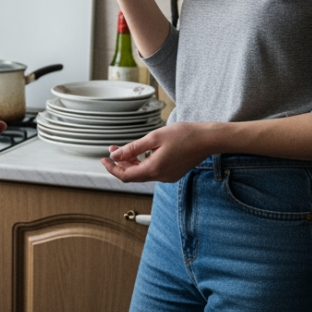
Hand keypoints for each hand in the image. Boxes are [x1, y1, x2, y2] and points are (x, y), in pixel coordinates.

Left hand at [101, 121, 225, 182]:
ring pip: (143, 173)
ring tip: (124, 149)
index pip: (125, 175)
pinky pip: (153, 171)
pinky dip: (143, 163)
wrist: (208, 139)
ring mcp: (168, 176)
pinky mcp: (173, 173)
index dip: (112, 168)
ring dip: (131, 163)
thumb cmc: (184, 135)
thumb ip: (133, 148)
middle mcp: (160, 177)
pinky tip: (141, 152)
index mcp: (154, 169)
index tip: (103, 159)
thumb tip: (116, 155)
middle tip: (113, 150)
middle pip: (133, 175)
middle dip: (120, 163)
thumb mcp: (154, 138)